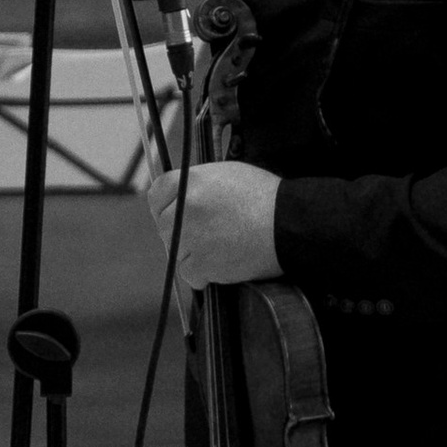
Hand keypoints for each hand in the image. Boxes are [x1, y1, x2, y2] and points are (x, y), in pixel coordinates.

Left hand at [149, 159, 281, 286]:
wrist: (289, 224)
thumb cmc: (264, 197)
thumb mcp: (227, 173)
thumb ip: (197, 183)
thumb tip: (179, 194)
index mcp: (189, 181)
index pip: (157, 194)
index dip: (167, 205)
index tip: (177, 213)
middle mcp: (185, 208)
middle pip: (164, 225)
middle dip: (181, 231)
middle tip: (207, 233)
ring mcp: (191, 237)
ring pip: (176, 251)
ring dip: (193, 253)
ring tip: (222, 246)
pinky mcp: (202, 264)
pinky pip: (189, 274)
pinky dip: (202, 274)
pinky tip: (222, 262)